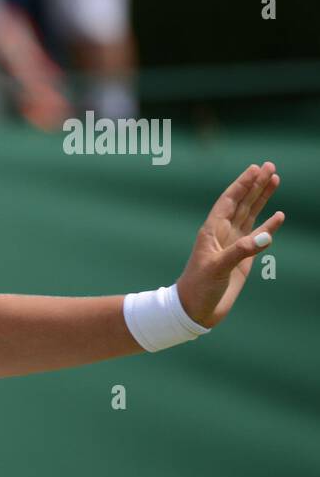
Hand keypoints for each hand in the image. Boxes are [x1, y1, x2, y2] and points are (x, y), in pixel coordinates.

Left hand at [176, 162, 283, 328]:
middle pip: (242, 203)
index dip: (241, 184)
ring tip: (275, 180)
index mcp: (211, 231)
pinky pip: (259, 237)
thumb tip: (264, 237)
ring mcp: (234, 245)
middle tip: (270, 166)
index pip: (228, 201)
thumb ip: (240, 251)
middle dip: (255, 184)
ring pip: (251, 215)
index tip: (255, 169)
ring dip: (262, 198)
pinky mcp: (243, 258)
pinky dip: (269, 226)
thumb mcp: (217, 268)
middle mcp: (223, 234)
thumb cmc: (198, 287)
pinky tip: (279, 214)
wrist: (196, 310)